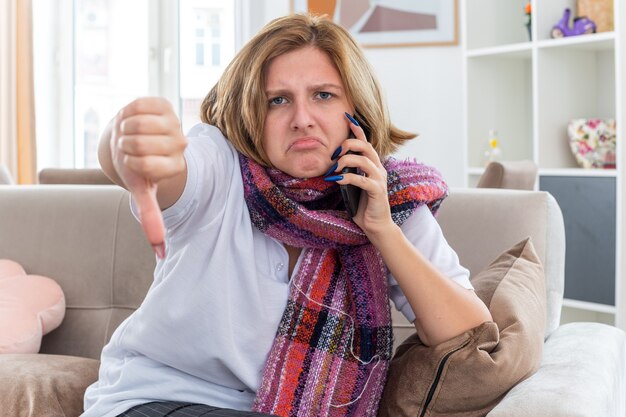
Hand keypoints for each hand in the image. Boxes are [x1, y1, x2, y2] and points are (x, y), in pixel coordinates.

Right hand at [110, 97, 187, 257]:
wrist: (135, 137)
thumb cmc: (137, 167)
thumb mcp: (143, 191)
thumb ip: (152, 217)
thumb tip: (160, 252)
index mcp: (177, 165)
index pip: (146, 166)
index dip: (131, 164)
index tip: (133, 164)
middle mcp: (180, 144)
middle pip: (141, 144)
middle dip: (125, 147)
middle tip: (128, 148)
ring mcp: (174, 122)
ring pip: (137, 124)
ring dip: (125, 129)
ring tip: (130, 134)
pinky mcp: (164, 104)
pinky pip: (137, 106)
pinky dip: (127, 113)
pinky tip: (133, 119)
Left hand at [334, 116, 393, 238]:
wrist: (376, 226)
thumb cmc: (363, 205)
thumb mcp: (353, 185)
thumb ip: (348, 172)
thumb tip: (333, 163)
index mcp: (373, 165)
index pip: (365, 142)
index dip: (356, 128)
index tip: (346, 117)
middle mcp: (378, 168)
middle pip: (364, 146)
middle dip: (347, 145)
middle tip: (333, 155)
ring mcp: (379, 179)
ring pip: (363, 160)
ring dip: (344, 162)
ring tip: (333, 170)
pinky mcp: (377, 191)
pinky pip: (361, 179)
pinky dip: (347, 178)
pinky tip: (337, 180)